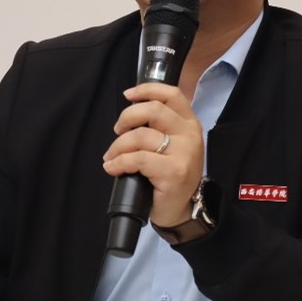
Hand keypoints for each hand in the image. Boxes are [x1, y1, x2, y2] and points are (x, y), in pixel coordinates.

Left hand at [101, 83, 203, 227]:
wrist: (181, 210)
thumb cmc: (171, 176)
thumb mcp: (173, 145)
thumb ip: (160, 127)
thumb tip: (130, 114)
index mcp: (190, 124)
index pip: (172, 95)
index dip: (147, 90)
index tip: (128, 95)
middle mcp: (190, 135)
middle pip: (153, 110)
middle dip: (127, 118)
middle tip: (117, 131)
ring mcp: (184, 154)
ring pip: (141, 136)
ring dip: (118, 146)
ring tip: (111, 157)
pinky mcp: (173, 172)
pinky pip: (138, 159)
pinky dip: (119, 162)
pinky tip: (112, 168)